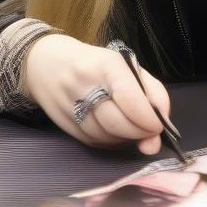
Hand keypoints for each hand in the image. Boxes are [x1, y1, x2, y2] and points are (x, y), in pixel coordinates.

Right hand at [22, 35, 170, 154]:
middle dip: (139, 134)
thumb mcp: (125, 66)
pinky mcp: (63, 125)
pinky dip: (110, 143)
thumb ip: (150, 92)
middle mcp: (85, 85)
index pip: (130, 99)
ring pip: (106, 137)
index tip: (157, 126)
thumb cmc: (94, 63)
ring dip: (125, 140)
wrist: (45, 64)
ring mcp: (71, 107)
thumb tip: (161, 128)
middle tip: (149, 133)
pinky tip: (116, 133)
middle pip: (118, 123)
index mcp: (106, 65)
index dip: (148, 119)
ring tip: (132, 130)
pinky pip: (93, 142)